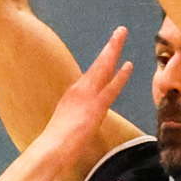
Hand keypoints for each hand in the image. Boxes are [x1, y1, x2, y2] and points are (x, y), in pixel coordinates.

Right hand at [35, 23, 135, 180]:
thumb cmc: (56, 143)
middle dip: (111, 46)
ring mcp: (87, 96)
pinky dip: (120, 75)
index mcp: (73, 94)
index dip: (104, 61)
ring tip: (122, 34)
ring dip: (114, 50)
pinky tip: (128, 65)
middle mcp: (80, 90)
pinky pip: (111, 87)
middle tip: (121, 30)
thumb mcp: (66, 124)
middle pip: (99, 64)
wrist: (52, 149)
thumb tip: (85, 119)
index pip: (93, 74)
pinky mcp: (95, 106)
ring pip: (103, 68)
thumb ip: (78, 117)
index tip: (112, 50)